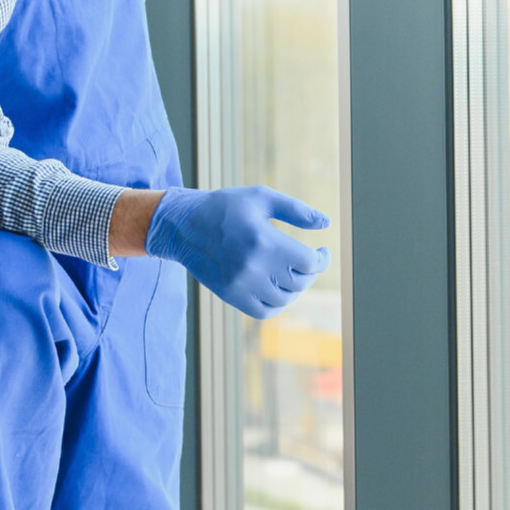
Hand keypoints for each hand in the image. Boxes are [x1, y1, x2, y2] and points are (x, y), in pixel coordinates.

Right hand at [145, 185, 330, 320]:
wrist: (184, 226)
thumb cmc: (226, 207)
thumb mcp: (261, 198)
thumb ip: (296, 210)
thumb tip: (326, 223)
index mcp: (265, 241)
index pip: (309, 262)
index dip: (322, 259)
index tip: (322, 252)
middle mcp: (254, 267)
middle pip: (300, 282)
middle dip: (309, 271)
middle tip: (307, 261)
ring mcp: (241, 285)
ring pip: (285, 299)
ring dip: (295, 288)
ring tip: (292, 273)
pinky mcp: (231, 296)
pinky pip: (264, 312)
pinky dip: (277, 304)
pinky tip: (277, 288)